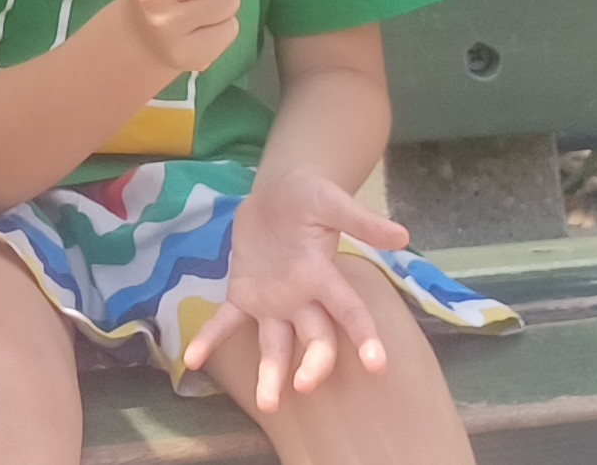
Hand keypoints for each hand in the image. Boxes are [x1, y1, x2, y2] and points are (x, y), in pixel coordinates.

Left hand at [183, 170, 410, 413]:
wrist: (277, 193)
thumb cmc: (310, 198)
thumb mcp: (331, 201)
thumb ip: (360, 221)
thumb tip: (402, 235)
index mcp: (324, 277)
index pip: (350, 311)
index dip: (364, 337)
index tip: (377, 365)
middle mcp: (302, 299)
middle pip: (314, 339)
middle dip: (314, 364)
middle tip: (305, 386)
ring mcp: (273, 302)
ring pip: (276, 344)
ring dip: (271, 373)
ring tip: (268, 403)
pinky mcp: (244, 295)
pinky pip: (227, 322)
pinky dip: (211, 339)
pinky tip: (193, 360)